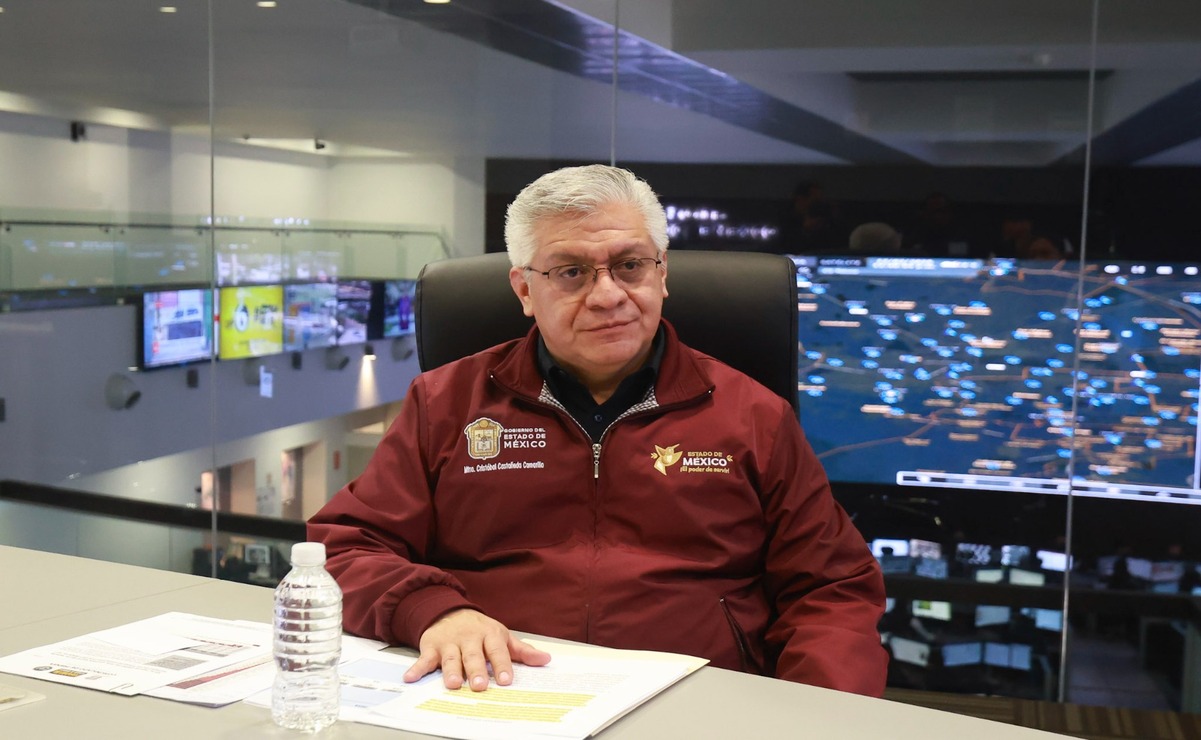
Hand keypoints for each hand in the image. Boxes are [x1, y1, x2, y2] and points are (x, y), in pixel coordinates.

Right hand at [403, 608, 551, 690]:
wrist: (447, 611)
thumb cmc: (479, 629)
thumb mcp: (501, 635)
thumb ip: (522, 650)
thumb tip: (546, 660)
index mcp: (488, 634)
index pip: (497, 650)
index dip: (502, 664)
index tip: (506, 679)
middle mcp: (468, 638)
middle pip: (473, 656)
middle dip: (476, 670)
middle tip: (479, 686)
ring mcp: (449, 642)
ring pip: (450, 658)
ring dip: (450, 671)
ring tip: (452, 685)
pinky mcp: (431, 646)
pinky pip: (423, 659)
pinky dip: (417, 668)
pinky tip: (410, 678)